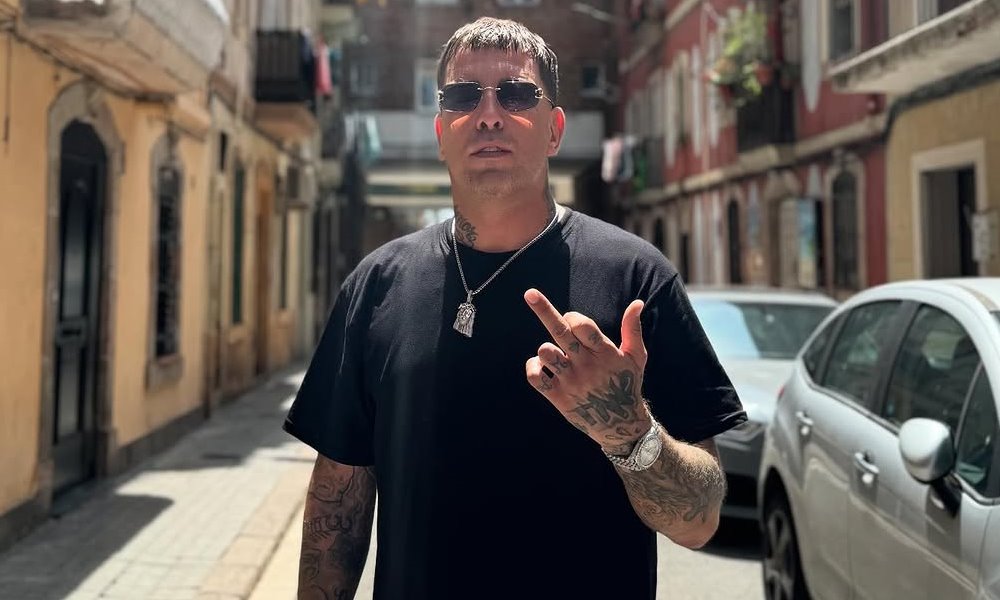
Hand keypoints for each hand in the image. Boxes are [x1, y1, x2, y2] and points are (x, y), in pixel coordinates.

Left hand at [523, 288, 652, 454]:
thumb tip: (638, 302)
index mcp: (604, 352)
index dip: (573, 317)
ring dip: (545, 349)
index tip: (571, 319)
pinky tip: (541, 366)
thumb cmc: (627, 383)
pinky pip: (535, 378)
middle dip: (544, 310)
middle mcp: (586, 365)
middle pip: (560, 332)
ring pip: (546, 354)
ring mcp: (571, 381)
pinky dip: (533, 367)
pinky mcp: (558, 397)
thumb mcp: (636, 356)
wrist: (620, 424)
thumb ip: (632, 329)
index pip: (583, 326)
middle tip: (529, 293)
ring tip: (553, 354)